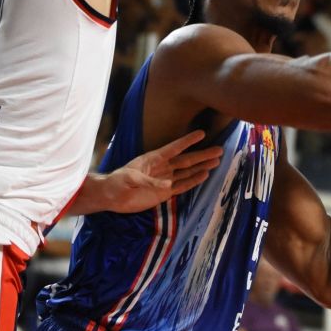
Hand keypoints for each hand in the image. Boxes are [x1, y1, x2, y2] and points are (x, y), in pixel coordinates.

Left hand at [99, 130, 221, 213]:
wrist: (111, 197)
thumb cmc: (117, 182)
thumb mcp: (130, 179)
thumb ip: (149, 182)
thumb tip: (168, 185)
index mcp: (153, 159)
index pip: (174, 148)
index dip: (188, 141)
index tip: (202, 133)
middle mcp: (163, 167)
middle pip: (186, 159)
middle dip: (203, 155)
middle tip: (219, 150)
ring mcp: (165, 179)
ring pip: (187, 171)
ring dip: (202, 166)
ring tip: (216, 161)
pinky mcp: (164, 193)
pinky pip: (182, 185)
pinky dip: (193, 181)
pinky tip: (204, 175)